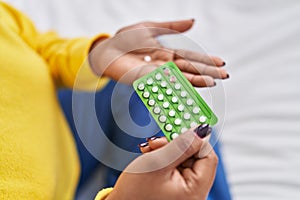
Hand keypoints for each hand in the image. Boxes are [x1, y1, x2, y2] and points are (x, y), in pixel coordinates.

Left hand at [90, 19, 227, 86]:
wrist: (107, 49)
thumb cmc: (126, 38)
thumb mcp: (151, 28)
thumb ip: (172, 27)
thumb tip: (193, 21)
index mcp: (168, 52)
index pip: (191, 56)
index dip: (206, 60)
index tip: (222, 63)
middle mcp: (166, 65)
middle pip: (189, 68)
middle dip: (207, 71)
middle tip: (225, 75)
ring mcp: (157, 74)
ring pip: (179, 78)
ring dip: (196, 80)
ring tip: (212, 82)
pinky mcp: (146, 80)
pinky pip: (163, 83)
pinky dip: (176, 85)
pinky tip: (188, 86)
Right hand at [106, 127, 217, 199]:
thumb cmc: (134, 194)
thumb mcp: (158, 163)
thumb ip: (181, 145)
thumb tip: (201, 131)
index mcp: (195, 190)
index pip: (208, 156)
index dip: (197, 139)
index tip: (185, 126)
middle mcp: (193, 192)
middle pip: (194, 156)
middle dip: (176, 144)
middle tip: (160, 140)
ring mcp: (184, 191)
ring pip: (183, 159)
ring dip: (167, 149)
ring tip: (151, 149)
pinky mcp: (175, 188)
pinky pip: (175, 166)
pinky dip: (164, 157)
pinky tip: (151, 155)